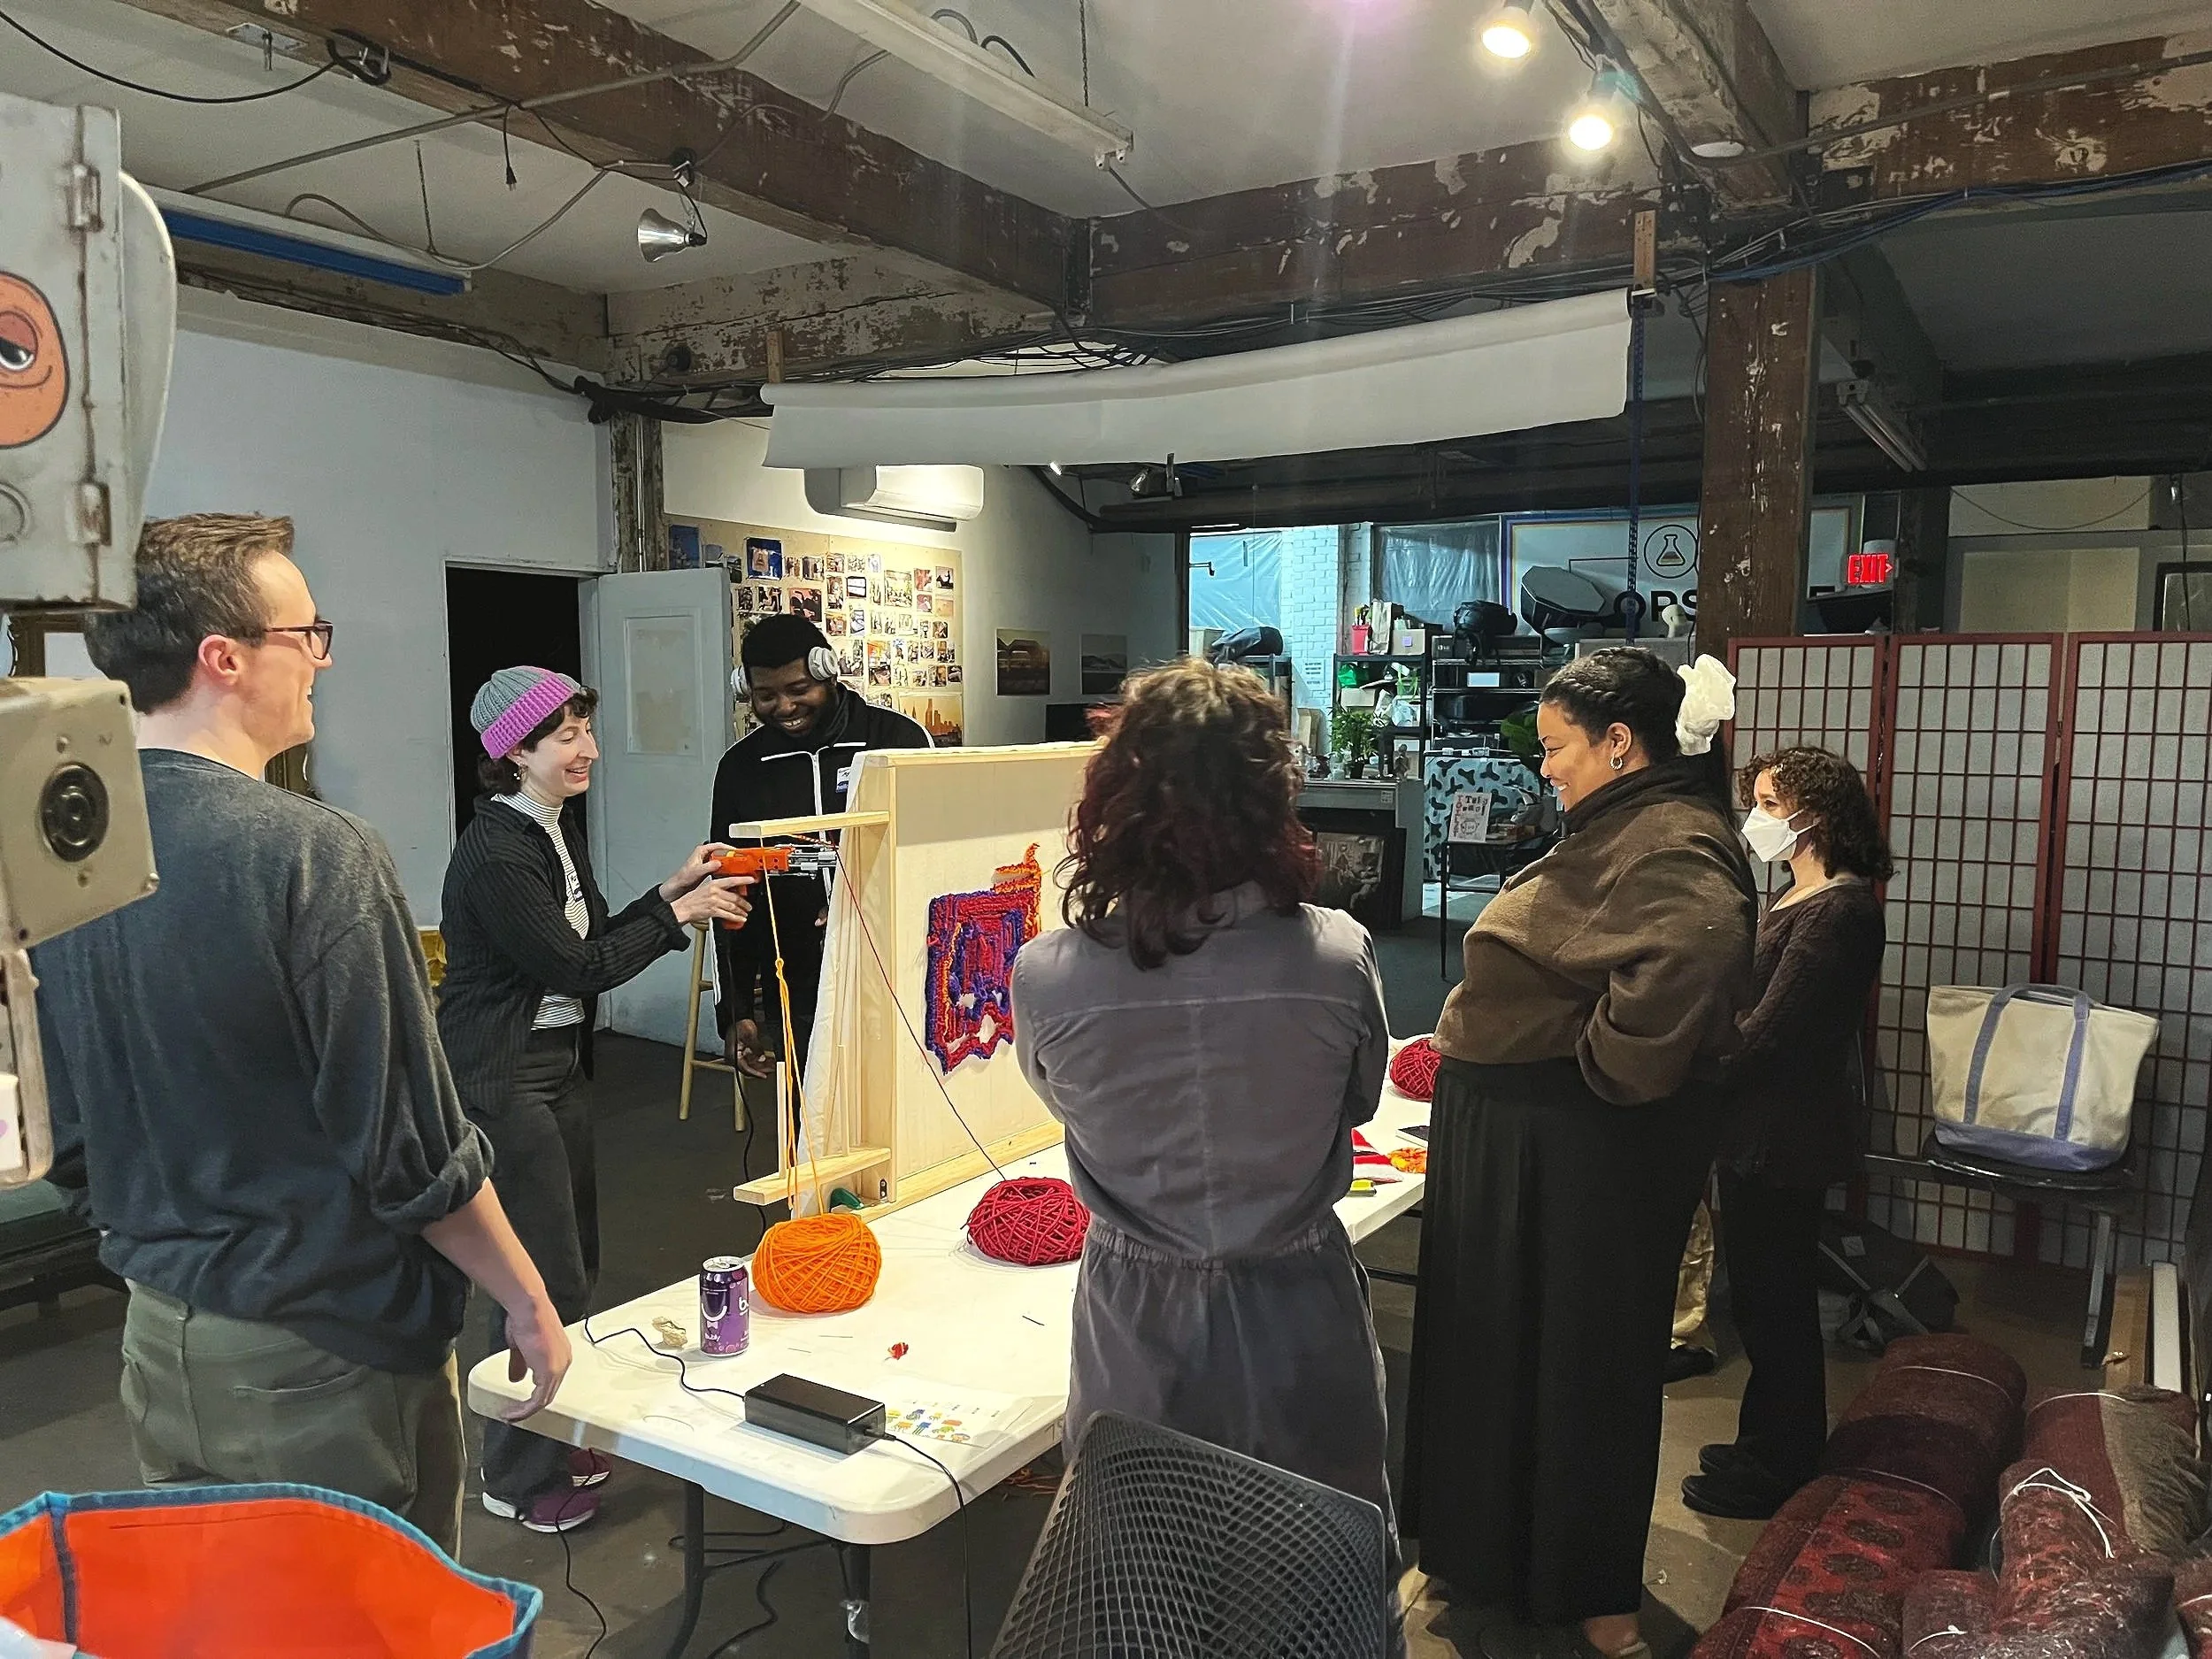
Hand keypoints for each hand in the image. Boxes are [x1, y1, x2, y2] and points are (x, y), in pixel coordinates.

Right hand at [500, 1293, 573, 1419]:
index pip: (550, 1383)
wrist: (529, 1308)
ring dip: (525, 1411)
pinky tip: (513, 1411)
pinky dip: (525, 1409)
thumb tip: (515, 1379)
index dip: (534, 1396)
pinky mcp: (549, 1372)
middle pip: (548, 1394)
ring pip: (543, 1399)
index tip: (519, 1403)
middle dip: (528, 1407)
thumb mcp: (521, 1347)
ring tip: (510, 1416)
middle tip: (513, 1415)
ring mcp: (558, 1368)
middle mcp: (563, 1362)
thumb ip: (520, 1364)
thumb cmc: (526, 1318)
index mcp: (560, 1355)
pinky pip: (538, 1400)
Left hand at [660, 843, 730, 903]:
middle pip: (722, 851)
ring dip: (729, 862)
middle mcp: (705, 854)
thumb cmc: (683, 877)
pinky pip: (720, 866)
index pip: (718, 845)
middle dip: (731, 855)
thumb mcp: (696, 871)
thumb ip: (707, 867)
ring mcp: (707, 861)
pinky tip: (729, 874)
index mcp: (701, 851)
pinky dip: (726, 869)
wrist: (679, 886)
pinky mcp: (709, 868)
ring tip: (737, 866)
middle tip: (739, 859)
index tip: (737, 852)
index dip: (729, 847)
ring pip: (722, 858)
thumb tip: (717, 863)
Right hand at [672, 874, 751, 928]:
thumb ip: (718, 888)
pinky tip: (740, 919)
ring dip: (741, 911)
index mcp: (714, 884)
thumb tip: (730, 889)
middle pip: (735, 897)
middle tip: (749, 905)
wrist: (683, 908)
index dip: (743, 880)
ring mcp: (714, 902)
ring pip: (733, 907)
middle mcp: (715, 892)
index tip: (752, 880)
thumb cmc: (693, 899)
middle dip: (744, 903)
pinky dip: (736, 918)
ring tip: (745, 913)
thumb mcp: (706, 887)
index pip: (732, 880)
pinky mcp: (713, 911)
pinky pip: (728, 915)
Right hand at [725, 1017, 775, 1078]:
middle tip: (771, 1071)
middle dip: (761, 1070)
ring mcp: (739, 1056)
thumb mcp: (749, 1035)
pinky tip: (768, 1061)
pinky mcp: (743, 1053)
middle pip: (749, 1068)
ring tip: (772, 1066)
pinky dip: (760, 1061)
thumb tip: (762, 1058)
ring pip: (751, 1065)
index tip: (763, 1076)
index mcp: (733, 1055)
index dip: (755, 1073)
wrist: (738, 1019)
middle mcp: (734, 1057)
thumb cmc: (739, 1025)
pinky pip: (752, 1060)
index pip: (744, 1068)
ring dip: (762, 1066)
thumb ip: (756, 1047)